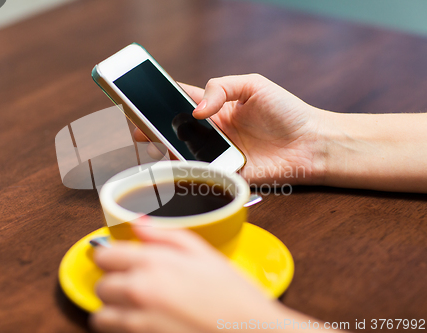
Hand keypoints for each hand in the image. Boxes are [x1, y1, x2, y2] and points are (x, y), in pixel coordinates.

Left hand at [90, 226, 280, 332]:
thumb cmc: (233, 295)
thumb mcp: (204, 253)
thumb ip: (165, 235)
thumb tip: (137, 222)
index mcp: (153, 263)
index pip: (103, 255)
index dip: (109, 257)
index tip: (117, 261)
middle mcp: (139, 292)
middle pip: (101, 286)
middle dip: (114, 284)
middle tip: (135, 286)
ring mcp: (137, 323)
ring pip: (101, 315)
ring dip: (113, 311)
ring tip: (137, 309)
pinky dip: (121, 330)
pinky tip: (145, 325)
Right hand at [136, 75, 328, 185]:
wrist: (312, 143)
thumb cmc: (286, 111)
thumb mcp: (253, 85)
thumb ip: (221, 88)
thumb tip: (196, 111)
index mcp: (217, 107)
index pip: (180, 101)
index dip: (160, 100)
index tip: (141, 99)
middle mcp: (212, 132)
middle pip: (174, 130)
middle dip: (154, 128)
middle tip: (141, 128)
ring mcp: (217, 154)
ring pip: (182, 153)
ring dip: (167, 150)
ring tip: (155, 144)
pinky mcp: (226, 174)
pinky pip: (201, 174)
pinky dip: (187, 171)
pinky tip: (177, 164)